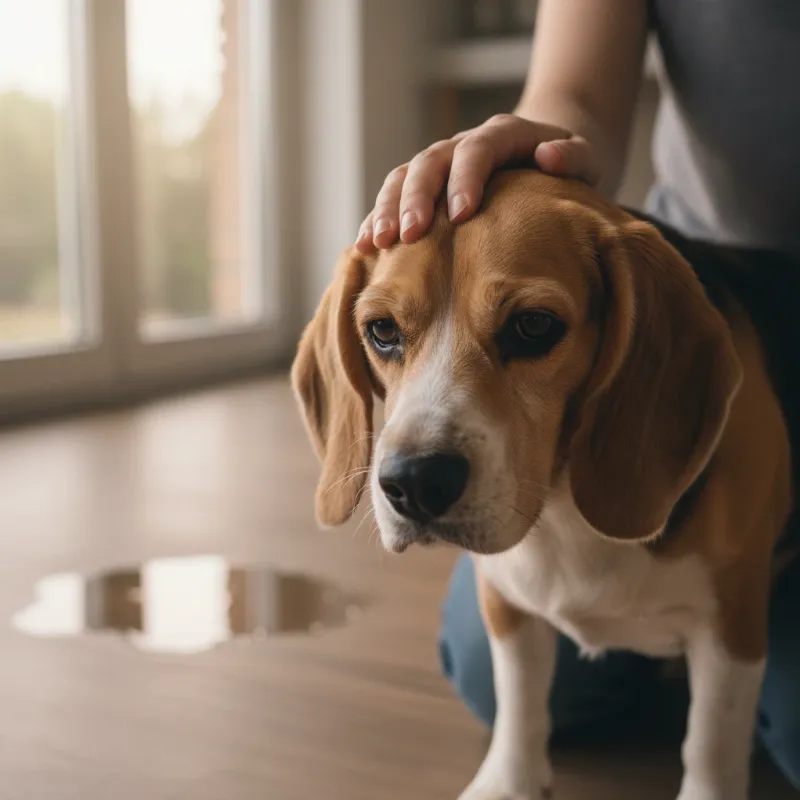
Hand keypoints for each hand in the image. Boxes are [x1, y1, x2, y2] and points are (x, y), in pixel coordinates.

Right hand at [355, 114, 599, 253]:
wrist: (547, 155)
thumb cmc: (567, 164)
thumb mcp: (586, 156)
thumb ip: (573, 155)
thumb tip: (548, 155)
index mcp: (501, 134)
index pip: (476, 150)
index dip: (465, 180)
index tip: (461, 215)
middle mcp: (462, 146)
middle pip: (429, 162)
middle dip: (415, 199)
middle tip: (409, 236)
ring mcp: (440, 166)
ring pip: (404, 177)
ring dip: (387, 210)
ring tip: (378, 243)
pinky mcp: (426, 189)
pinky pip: (394, 199)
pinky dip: (377, 220)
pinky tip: (365, 248)